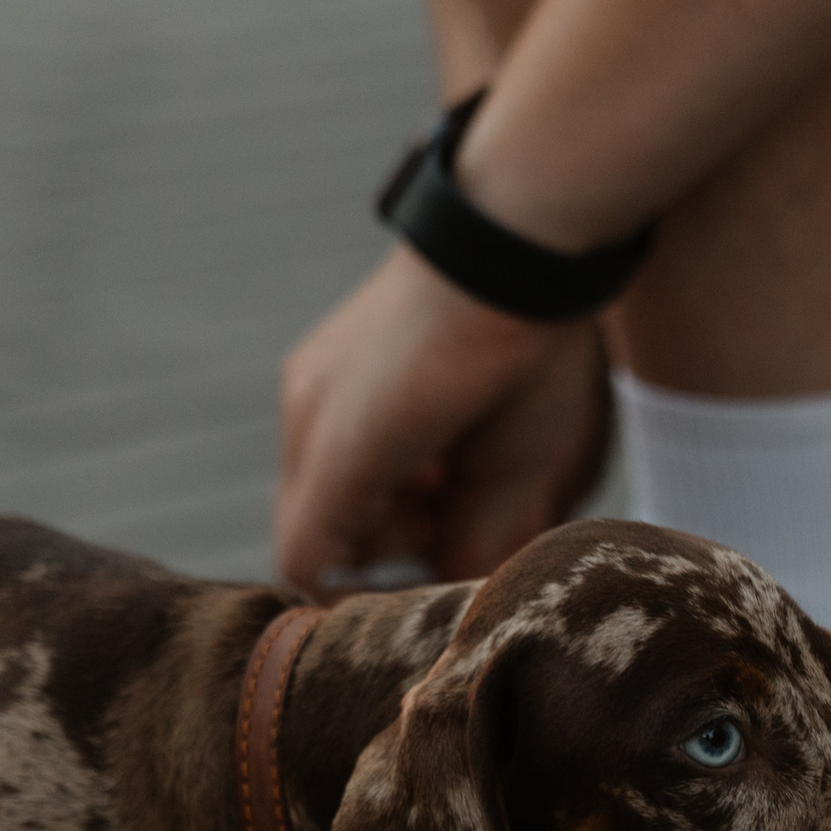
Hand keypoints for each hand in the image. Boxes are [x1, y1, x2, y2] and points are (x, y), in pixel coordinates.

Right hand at [276, 245, 608, 594]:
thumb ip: (473, 540)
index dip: (354, 598)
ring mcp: (312, 378)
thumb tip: (452, 588)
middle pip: (313, 523)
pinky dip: (380, 456)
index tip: (412, 600)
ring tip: (459, 475)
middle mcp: (306, 414)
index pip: (308, 563)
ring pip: (324, 479)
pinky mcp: (331, 354)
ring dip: (383, 498)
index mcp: (341, 451)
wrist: (518, 229)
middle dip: (380, 544)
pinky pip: (335, 433)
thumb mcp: (514, 468)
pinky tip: (442, 435)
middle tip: (456, 525)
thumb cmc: (524, 355)